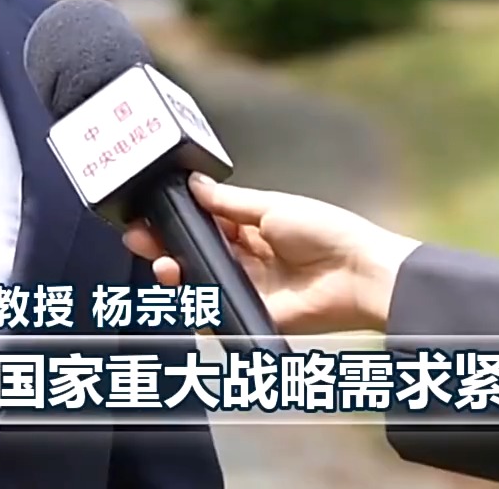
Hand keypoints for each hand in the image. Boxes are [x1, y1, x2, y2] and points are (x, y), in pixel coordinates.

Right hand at [122, 174, 420, 333]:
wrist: (359, 274)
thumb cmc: (326, 232)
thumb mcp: (272, 206)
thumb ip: (227, 202)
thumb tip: (193, 184)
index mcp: (253, 226)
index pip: (204, 222)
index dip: (176, 219)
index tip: (148, 213)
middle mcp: (247, 256)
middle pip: (196, 252)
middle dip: (163, 245)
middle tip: (139, 237)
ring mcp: (249, 286)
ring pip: (200, 280)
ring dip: (175, 272)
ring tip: (162, 264)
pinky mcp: (253, 313)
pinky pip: (217, 311)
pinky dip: (197, 304)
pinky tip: (184, 291)